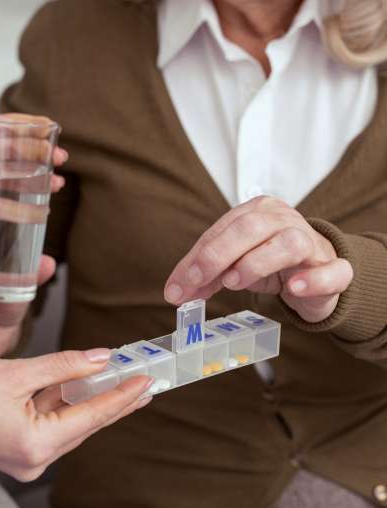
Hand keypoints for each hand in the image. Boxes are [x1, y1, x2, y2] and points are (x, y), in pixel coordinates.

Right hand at [0, 349, 153, 480]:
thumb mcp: (16, 372)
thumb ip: (64, 366)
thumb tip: (102, 359)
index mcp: (37, 444)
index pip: (93, 416)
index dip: (123, 395)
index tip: (148, 379)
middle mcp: (36, 459)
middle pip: (86, 423)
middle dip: (115, 399)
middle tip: (146, 381)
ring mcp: (26, 458)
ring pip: (70, 423)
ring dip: (92, 400)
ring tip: (124, 381)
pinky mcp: (17, 450)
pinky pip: (52, 425)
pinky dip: (68, 405)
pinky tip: (86, 388)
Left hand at [164, 196, 353, 322]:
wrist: (318, 273)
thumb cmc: (270, 263)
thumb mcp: (232, 265)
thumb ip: (205, 277)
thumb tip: (174, 293)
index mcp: (256, 212)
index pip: (220, 231)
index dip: (196, 259)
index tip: (177, 288)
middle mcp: (284, 220)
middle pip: (250, 228)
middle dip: (217, 255)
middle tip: (197, 281)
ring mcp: (312, 243)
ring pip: (288, 243)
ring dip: (257, 262)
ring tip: (235, 281)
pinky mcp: (334, 269)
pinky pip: (332, 271)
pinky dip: (312, 279)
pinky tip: (292, 288)